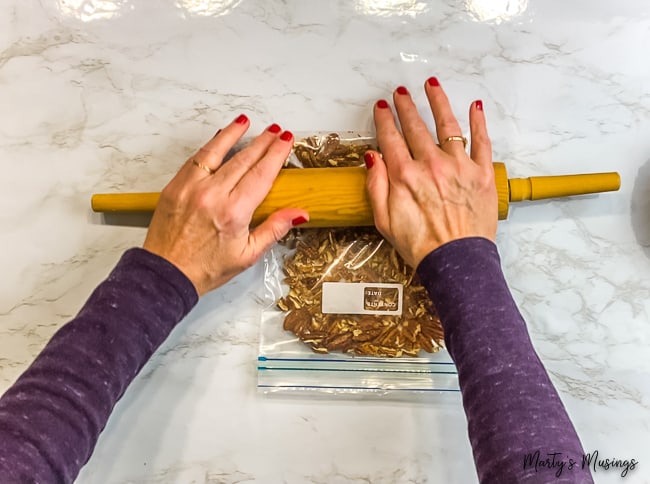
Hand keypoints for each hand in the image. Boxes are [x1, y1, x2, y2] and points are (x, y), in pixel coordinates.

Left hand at [143, 115, 308, 295]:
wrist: (166, 274)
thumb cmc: (206, 268)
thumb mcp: (248, 254)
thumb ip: (274, 229)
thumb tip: (299, 213)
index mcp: (234, 212)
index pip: (261, 174)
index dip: (276, 154)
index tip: (286, 140)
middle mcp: (212, 195)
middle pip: (243, 159)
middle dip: (262, 142)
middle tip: (275, 130)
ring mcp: (190, 188)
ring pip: (216, 152)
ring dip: (233, 134)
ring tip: (247, 122)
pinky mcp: (175, 187)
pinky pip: (195, 159)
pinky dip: (209, 146)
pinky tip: (219, 138)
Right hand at [364, 78, 497, 267]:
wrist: (456, 262)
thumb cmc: (421, 245)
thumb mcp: (384, 220)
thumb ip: (376, 185)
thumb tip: (373, 158)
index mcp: (405, 176)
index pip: (391, 138)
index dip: (384, 120)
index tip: (382, 108)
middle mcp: (431, 165)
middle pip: (416, 127)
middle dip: (406, 106)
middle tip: (401, 94)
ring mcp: (459, 167)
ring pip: (447, 125)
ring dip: (438, 102)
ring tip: (432, 86)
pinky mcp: (482, 174)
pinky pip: (482, 141)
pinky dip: (479, 122)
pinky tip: (475, 107)